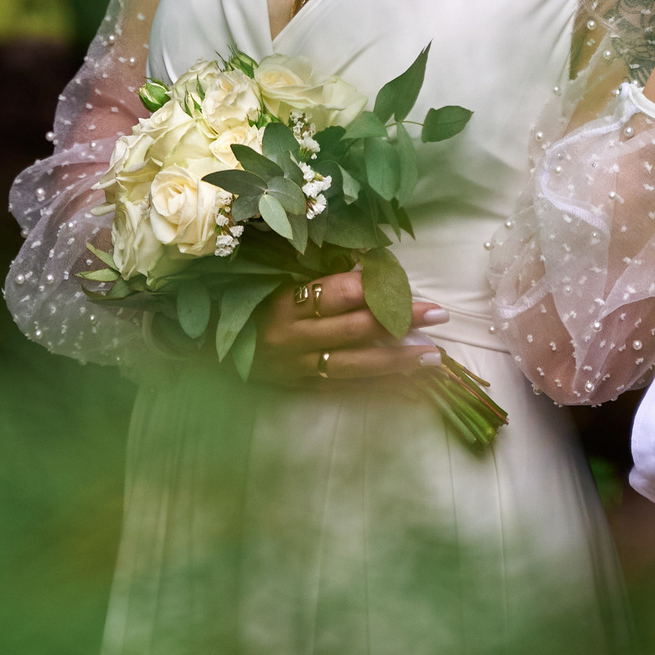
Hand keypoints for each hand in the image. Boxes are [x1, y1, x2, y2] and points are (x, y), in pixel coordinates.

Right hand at [253, 271, 448, 384]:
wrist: (216, 351)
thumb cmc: (255, 307)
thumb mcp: (279, 283)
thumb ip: (322, 278)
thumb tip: (373, 266)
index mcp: (285, 302)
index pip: (339, 292)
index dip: (377, 287)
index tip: (410, 284)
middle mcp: (292, 337)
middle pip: (355, 328)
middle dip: (401, 320)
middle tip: (438, 314)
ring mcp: (299, 367)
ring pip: (355, 364)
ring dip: (398, 360)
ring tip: (433, 357)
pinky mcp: (303, 388)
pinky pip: (347, 388)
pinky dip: (379, 386)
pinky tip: (408, 385)